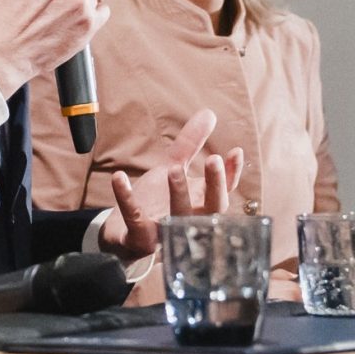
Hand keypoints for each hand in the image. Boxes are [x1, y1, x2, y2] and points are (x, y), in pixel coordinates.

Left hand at [101, 109, 245, 259]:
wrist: (122, 232)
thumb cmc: (155, 201)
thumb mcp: (172, 167)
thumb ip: (190, 144)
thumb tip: (210, 113)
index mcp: (199, 205)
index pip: (224, 192)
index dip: (231, 174)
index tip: (235, 151)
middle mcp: (188, 222)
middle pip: (211, 209)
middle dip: (214, 186)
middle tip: (213, 159)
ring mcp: (165, 234)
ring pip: (178, 219)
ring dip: (178, 194)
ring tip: (173, 169)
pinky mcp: (138, 240)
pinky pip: (134, 221)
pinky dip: (127, 199)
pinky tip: (119, 177)